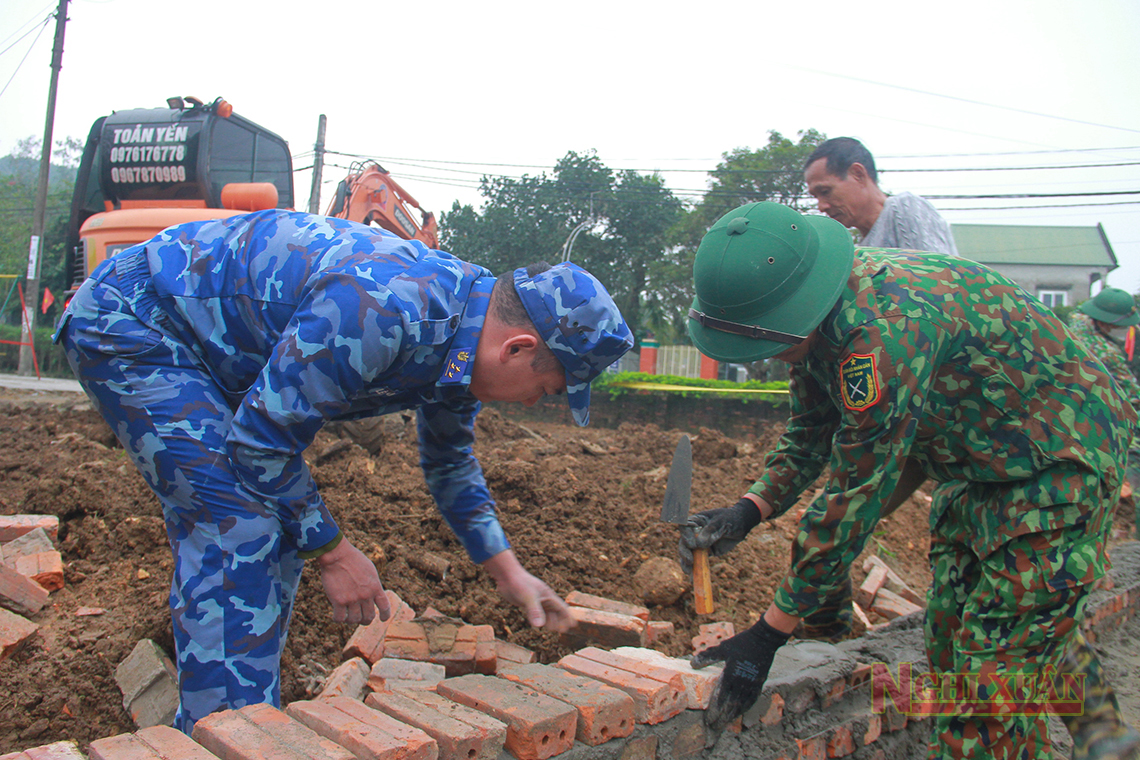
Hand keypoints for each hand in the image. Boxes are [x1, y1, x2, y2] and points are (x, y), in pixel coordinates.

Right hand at [316, 539, 390, 624]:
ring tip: (347, 616)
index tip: (383, 619)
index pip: (385, 606)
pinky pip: (340, 618)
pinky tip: (336, 616)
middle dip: (365, 620)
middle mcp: (366, 595)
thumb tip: (374, 595)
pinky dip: (338, 619)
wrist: (337, 555)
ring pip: (354, 620)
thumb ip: (373, 584)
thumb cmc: (352, 559)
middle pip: (369, 616)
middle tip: (360, 619)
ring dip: (351, 620)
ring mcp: (352, 599)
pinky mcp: (338, 601)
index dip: (385, 615)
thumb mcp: (370, 570)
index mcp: (375, 587)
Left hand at [482, 550, 574, 632]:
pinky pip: (536, 613)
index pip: (562, 607)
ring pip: (546, 613)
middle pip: (555, 611)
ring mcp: (535, 600)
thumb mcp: (529, 597)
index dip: (568, 616)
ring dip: (550, 621)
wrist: (507, 575)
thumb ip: (535, 611)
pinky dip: (539, 619)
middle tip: (563, 631)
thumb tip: (540, 626)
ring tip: (552, 630)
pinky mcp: (526, 602)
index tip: (573, 625)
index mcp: (548, 596)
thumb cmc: (519, 583)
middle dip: (560, 621)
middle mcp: (543, 598)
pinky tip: (538, 624)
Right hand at [678, 497, 763, 573]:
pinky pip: (698, 561)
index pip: (684, 527)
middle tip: (690, 560)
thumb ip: (710, 531)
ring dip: (686, 563)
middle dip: (684, 552)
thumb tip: (699, 544)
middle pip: (684, 543)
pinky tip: (694, 579)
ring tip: (688, 572)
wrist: (741, 525)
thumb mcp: (720, 522)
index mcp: (696, 521)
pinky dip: (696, 570)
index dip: (685, 536)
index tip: (692, 544)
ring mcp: (699, 543)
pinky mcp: (705, 552)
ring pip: (688, 554)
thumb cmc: (730, 518)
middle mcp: (694, 532)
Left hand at [692, 617, 789, 731]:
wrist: (763, 640)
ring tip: (726, 723)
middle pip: (731, 705)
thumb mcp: (723, 648)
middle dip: (722, 717)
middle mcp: (742, 683)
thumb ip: (707, 656)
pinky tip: (740, 712)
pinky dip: (745, 708)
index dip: (715, 709)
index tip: (709, 718)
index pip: (721, 697)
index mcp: (731, 675)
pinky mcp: (759, 683)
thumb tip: (692, 663)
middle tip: (715, 726)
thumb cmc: (741, 643)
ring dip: (733, 715)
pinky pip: (752, 700)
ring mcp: (752, 684)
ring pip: (742, 705)